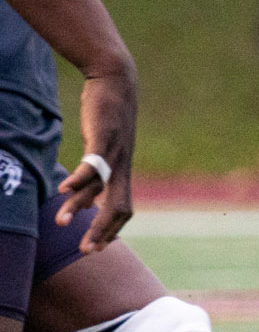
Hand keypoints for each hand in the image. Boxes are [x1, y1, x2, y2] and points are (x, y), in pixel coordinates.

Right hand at [56, 67, 137, 251]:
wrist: (117, 80)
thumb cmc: (107, 115)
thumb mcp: (102, 148)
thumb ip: (95, 174)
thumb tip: (82, 199)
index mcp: (123, 171)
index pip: (124, 209)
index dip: (112, 230)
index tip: (96, 248)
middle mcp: (123, 166)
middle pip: (118, 207)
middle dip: (102, 231)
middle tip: (86, 252)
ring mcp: (116, 152)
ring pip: (99, 188)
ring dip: (80, 207)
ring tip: (61, 222)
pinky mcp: (104, 135)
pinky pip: (93, 163)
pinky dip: (80, 178)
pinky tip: (63, 189)